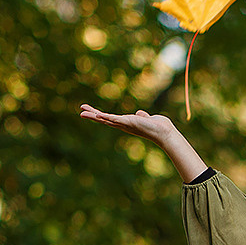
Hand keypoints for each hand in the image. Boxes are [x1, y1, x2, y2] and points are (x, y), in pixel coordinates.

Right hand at [79, 106, 206, 181]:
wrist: (164, 132)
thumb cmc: (157, 127)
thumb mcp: (147, 118)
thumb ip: (142, 115)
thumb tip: (140, 113)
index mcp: (127, 124)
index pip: (111, 119)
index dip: (101, 115)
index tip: (92, 112)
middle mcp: (124, 125)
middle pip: (104, 120)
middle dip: (92, 116)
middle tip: (81, 111)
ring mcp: (125, 124)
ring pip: (106, 119)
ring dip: (94, 115)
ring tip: (83, 112)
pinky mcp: (128, 122)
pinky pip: (114, 119)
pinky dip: (105, 117)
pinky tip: (97, 115)